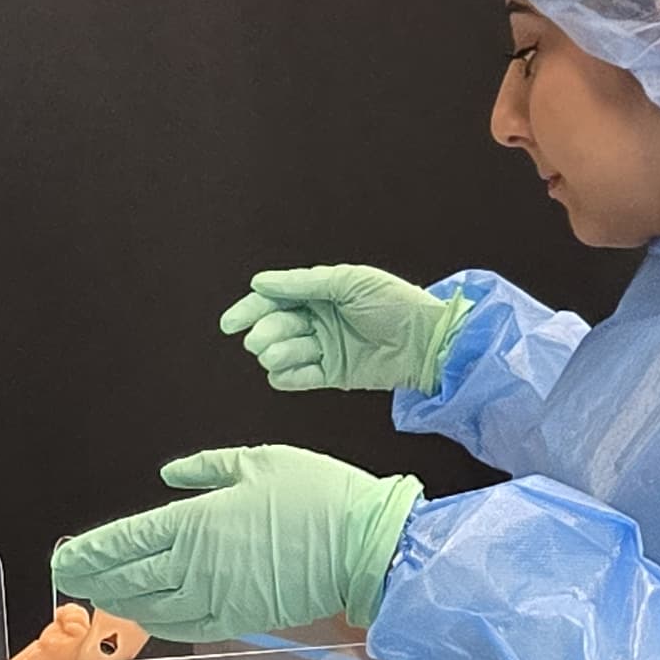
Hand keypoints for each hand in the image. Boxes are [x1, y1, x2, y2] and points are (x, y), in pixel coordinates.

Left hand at [52, 445, 423, 638]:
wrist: (362, 544)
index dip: (89, 552)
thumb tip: (171, 476)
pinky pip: (185, 627)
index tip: (65, 557)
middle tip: (72, 579)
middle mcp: (196, 565)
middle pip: (129, 578)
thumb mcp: (257, 461)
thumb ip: (206, 469)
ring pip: (151, 608)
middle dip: (95, 579)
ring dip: (121, 604)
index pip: (124, 542)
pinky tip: (147, 616)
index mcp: (194, 523)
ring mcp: (216, 597)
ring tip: (101, 597)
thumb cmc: (316, 496)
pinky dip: (159, 622)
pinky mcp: (238, 618)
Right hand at [219, 264, 465, 396]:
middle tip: (259, 341)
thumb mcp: (348, 282)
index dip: (251, 308)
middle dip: (264, 332)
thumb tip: (259, 282)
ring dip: (276, 353)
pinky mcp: (335, 374)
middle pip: (277, 325)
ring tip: (275, 355)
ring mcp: (326, 347)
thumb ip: (303, 283)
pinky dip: (288, 377)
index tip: (231, 323)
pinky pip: (301, 377)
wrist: (428, 342)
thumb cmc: (395, 303)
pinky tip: (282, 373)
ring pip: (285, 352)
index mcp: (322, 292)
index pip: (276, 298)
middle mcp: (321, 319)